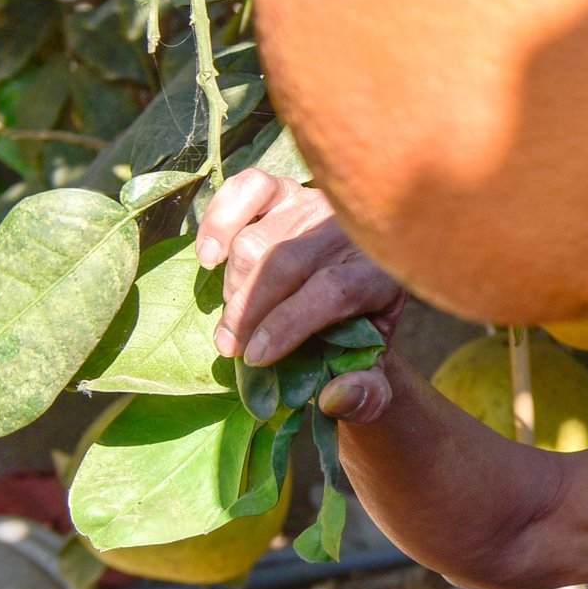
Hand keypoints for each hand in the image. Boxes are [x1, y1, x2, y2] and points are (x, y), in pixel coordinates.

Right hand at [197, 168, 405, 422]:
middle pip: (286, 265)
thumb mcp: (375, 362)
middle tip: (231, 348)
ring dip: (234, 285)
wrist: (368, 274)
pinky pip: (249, 189)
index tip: (257, 357)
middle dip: (249, 313)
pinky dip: (220, 218)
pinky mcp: (287, 191)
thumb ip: (367, 392)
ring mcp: (314, 205)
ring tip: (232, 320)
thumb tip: (334, 399)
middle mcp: (348, 232)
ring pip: (258, 239)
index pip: (332, 290)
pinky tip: (208, 257)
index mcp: (379, 273)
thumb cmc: (363, 325)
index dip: (289, 324)